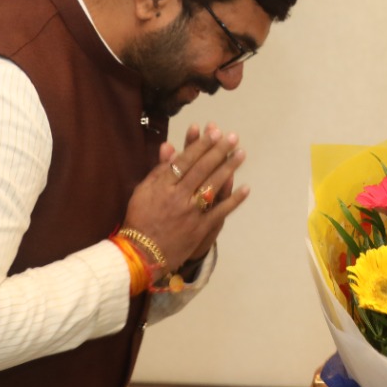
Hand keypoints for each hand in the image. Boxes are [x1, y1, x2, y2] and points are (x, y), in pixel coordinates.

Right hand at [121, 123, 248, 270]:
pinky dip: (234, 200)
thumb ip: (158, 170)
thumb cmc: (140, 219)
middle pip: (202, 169)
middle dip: (219, 151)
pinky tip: (246, 187)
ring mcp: (191, 212)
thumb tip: (170, 147)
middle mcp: (179, 196)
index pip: (185, 160)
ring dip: (229, 169)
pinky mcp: (200, 228)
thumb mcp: (142, 191)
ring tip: (241, 154)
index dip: (201, 145)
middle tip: (233, 137)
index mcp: (163, 186)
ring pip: (213, 186)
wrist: (142, 254)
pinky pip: (220, 211)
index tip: (213, 133)